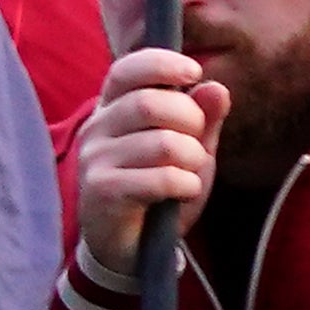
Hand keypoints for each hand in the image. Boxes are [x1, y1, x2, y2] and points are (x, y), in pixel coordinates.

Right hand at [76, 41, 223, 277]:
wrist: (130, 245)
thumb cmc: (158, 188)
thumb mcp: (190, 148)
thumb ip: (204, 119)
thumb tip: (215, 87)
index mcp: (113, 109)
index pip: (127, 69)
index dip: (162, 64)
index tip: (193, 73)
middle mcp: (96, 128)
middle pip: (151, 103)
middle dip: (192, 122)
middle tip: (197, 144)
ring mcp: (94, 159)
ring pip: (162, 143)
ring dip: (192, 160)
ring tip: (189, 174)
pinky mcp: (101, 190)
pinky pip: (160, 177)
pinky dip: (186, 185)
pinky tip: (182, 192)